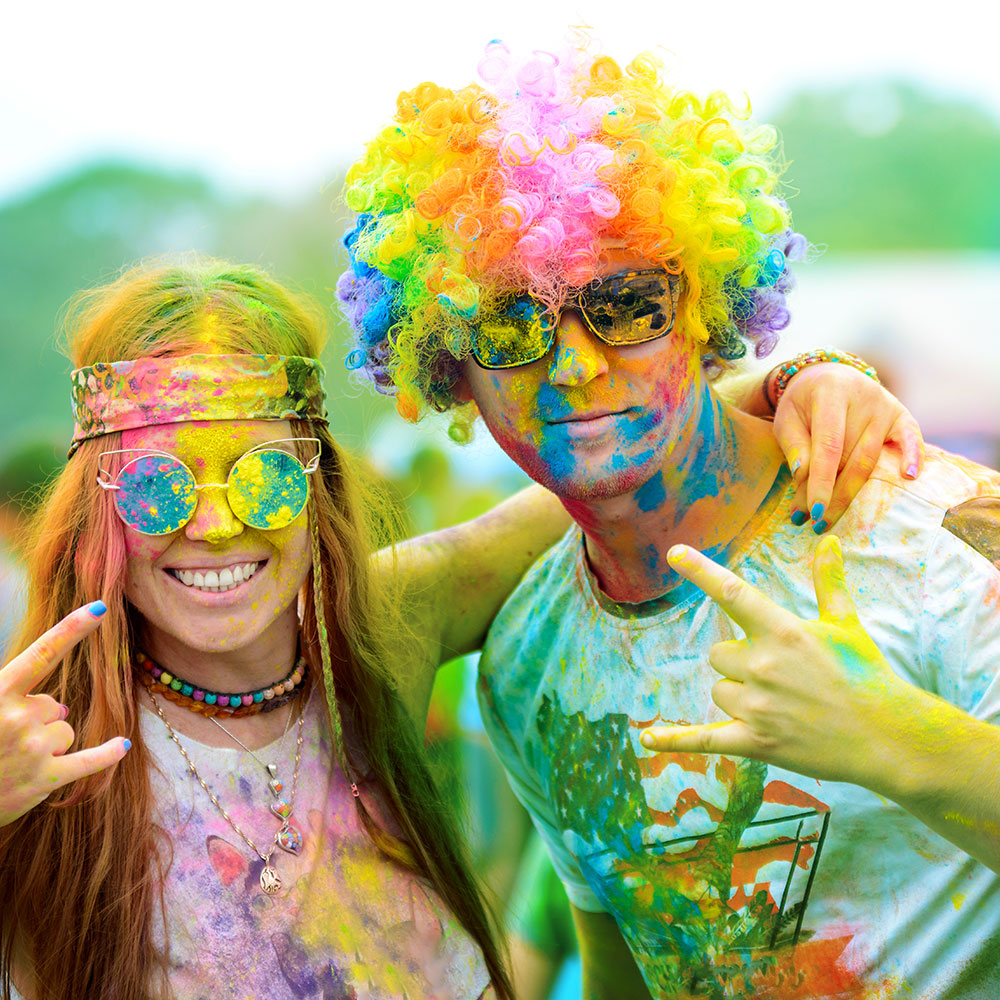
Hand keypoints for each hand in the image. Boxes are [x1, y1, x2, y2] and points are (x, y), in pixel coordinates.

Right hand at [0, 601, 129, 826]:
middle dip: (37, 720)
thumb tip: (58, 705)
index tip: (100, 608)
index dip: (73, 629)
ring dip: (48, 745)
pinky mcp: (44, 779)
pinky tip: (122, 745)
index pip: (43, 654)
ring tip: (14, 763)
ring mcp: (32, 749)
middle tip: (5, 743)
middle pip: (54, 706)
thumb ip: (15, 698)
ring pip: (65, 731)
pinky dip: (106, 754)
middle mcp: (16, 717)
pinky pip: (87, 760)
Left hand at [639, 537, 906, 788]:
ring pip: (719, 690)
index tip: (675, 553)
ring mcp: (756, 706)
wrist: (888, 738)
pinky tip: (647, 739)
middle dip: (740, 662)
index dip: (700, 571)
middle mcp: (762, 665)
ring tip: (783, 705)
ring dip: (739, 694)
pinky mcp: (755, 742)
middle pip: (719, 654)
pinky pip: (703, 738)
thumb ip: (828, 582)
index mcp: (782, 632)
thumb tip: (829, 540)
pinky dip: (674, 740)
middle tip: (782, 676)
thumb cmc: (867, 676)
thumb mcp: (847, 624)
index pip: (732, 593)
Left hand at [772, 363, 923, 531]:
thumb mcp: (787, 419)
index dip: (821, 481)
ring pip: (873, 459)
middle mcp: (864, 397)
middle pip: (852, 457)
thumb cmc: (804, 404)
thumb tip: (803, 475)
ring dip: (854, 493)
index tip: (813, 511)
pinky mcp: (902, 415)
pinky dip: (913, 457)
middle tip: (816, 523)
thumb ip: (794, 446)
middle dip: (834, 495)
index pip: (828, 445)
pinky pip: (911, 439)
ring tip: (832, 519)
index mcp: (830, 393)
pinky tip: (910, 478)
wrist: (828, 376)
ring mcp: (886, 405)